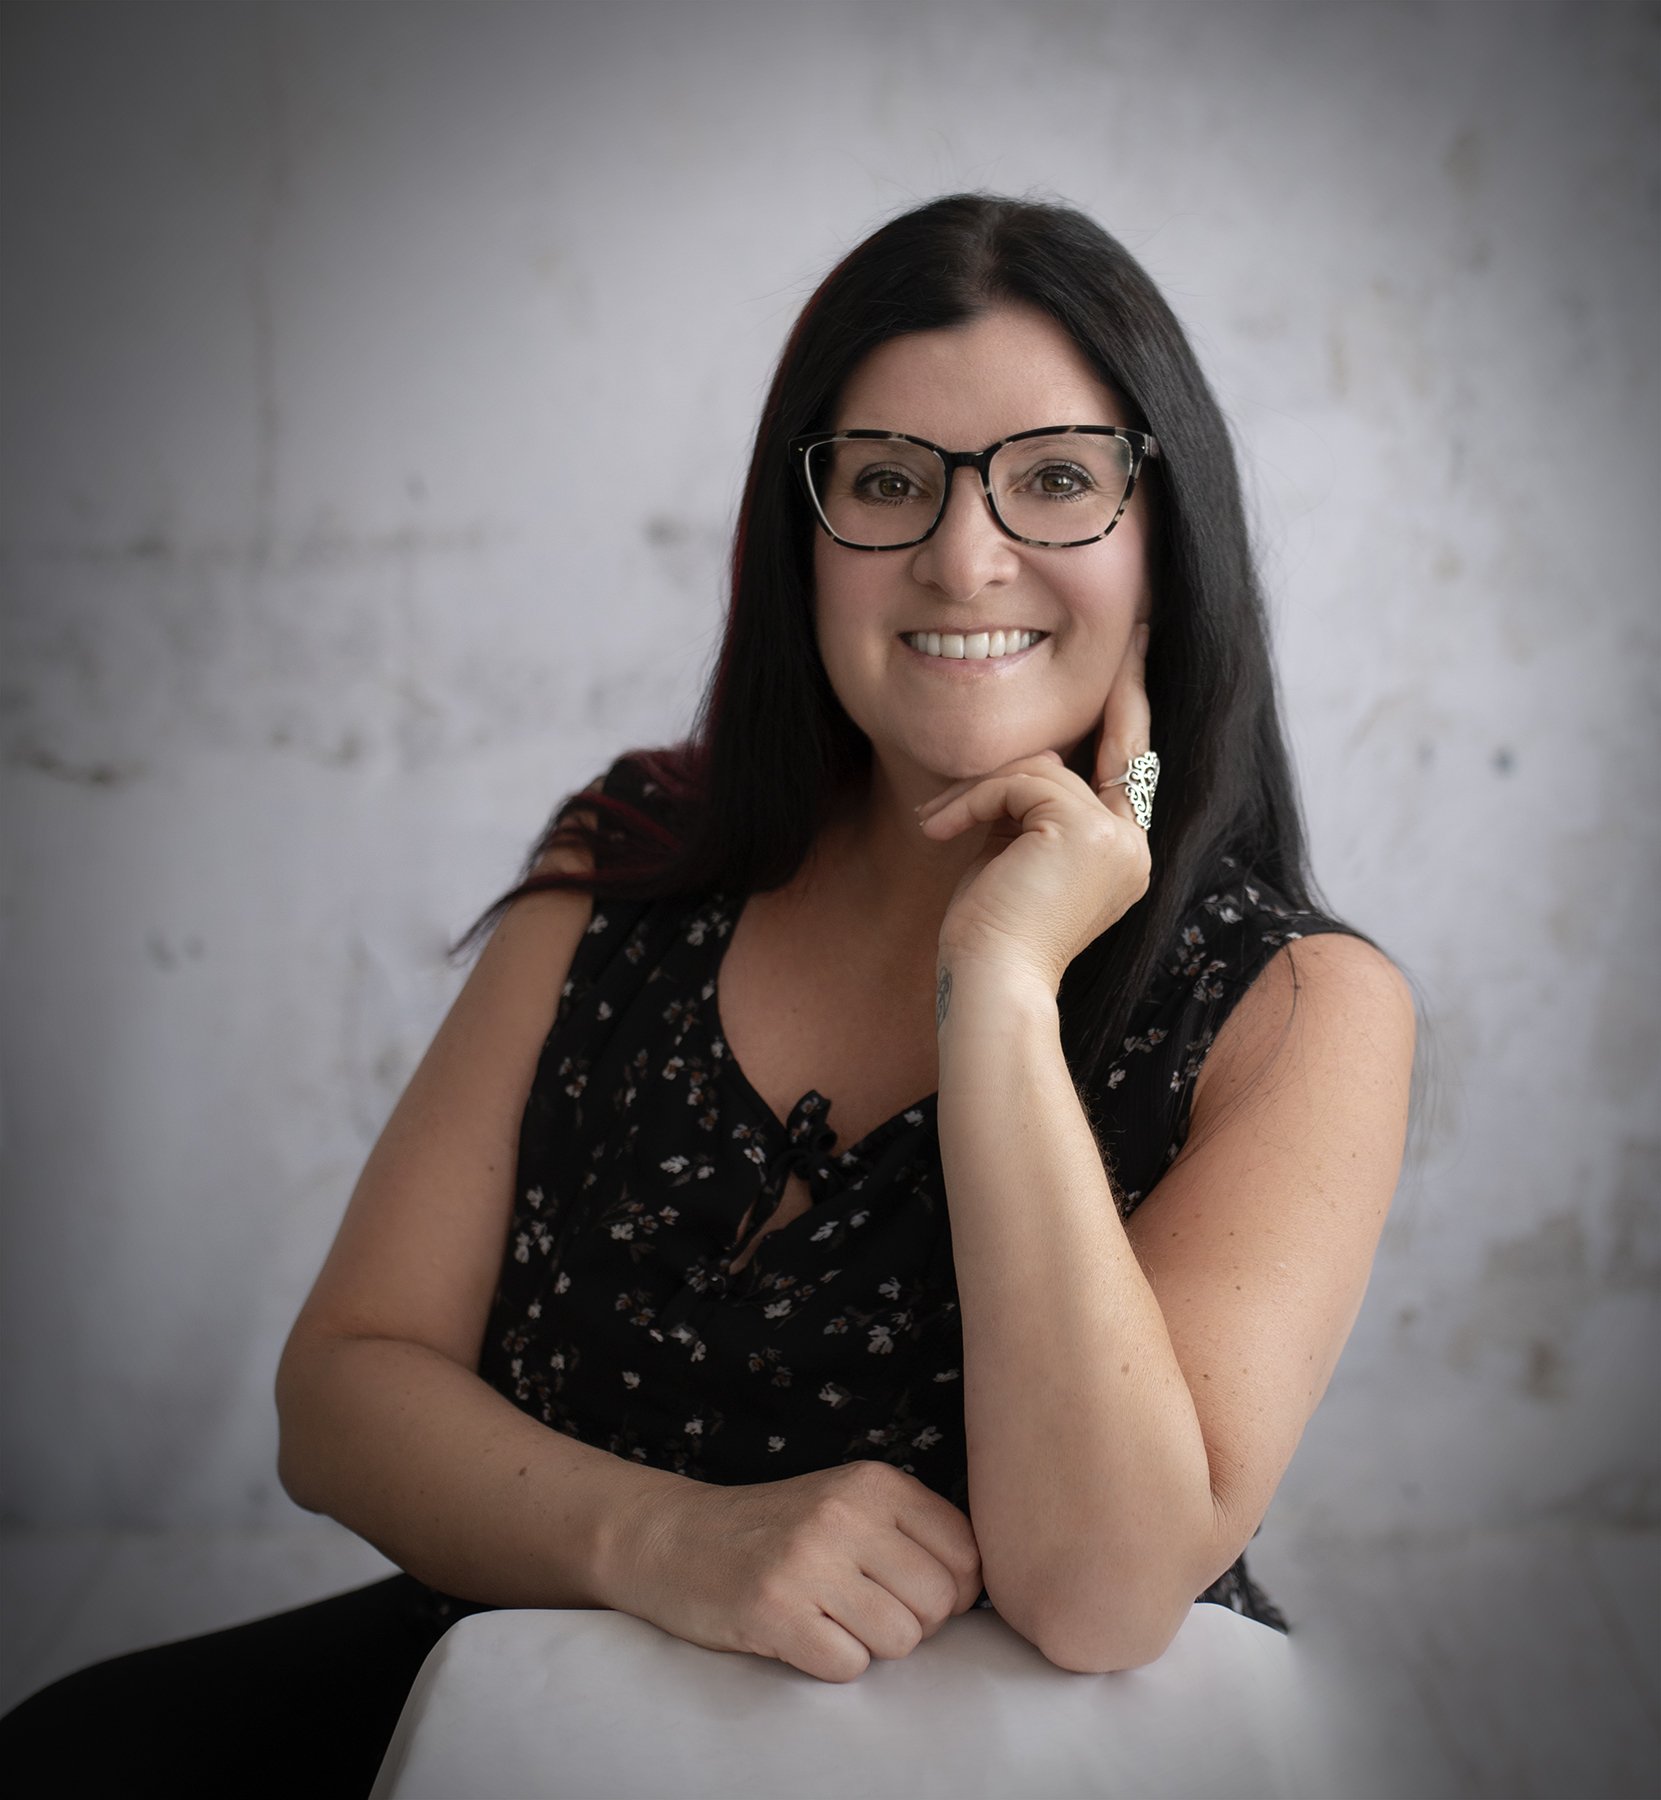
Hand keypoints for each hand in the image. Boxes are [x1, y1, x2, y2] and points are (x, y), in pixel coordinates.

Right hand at [605, 1460, 982, 1682]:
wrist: (677, 1538)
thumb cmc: (778, 1530)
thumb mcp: (848, 1503)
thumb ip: (914, 1533)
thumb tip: (979, 1592)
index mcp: (875, 1483)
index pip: (968, 1556)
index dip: (951, 1591)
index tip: (909, 1590)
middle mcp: (846, 1513)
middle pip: (939, 1605)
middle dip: (911, 1623)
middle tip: (861, 1608)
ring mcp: (808, 1561)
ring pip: (900, 1641)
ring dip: (869, 1645)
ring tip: (828, 1616)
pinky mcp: (774, 1610)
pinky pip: (847, 1667)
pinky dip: (830, 1663)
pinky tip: (800, 1633)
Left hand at [917, 625, 1153, 992]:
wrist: (989, 983)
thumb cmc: (988, 934)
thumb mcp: (1015, 857)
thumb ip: (1035, 808)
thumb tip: (1039, 761)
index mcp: (1122, 858)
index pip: (1128, 771)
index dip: (1132, 712)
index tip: (1140, 654)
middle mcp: (1133, 848)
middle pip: (1106, 753)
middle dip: (1119, 691)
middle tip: (1136, 636)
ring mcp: (1116, 840)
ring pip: (1043, 769)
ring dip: (979, 791)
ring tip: (936, 825)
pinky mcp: (1084, 831)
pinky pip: (1018, 782)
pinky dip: (972, 800)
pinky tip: (939, 831)